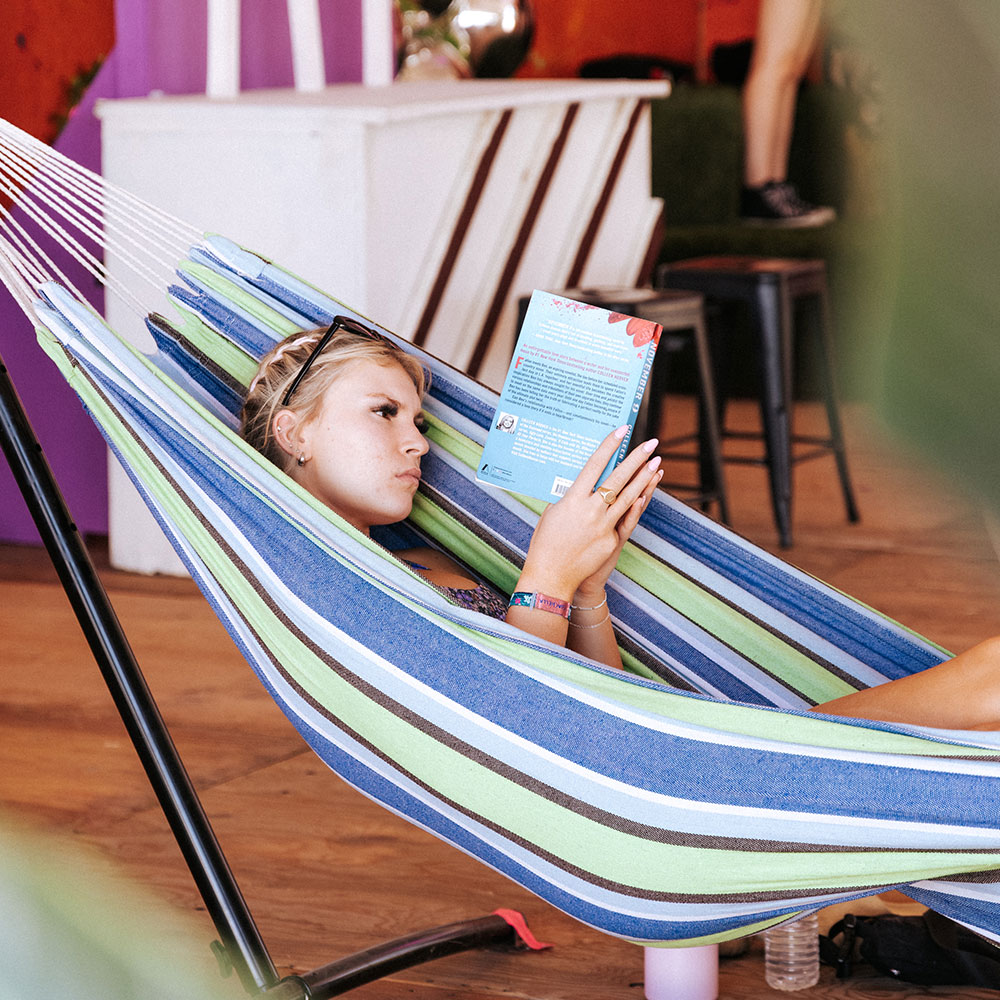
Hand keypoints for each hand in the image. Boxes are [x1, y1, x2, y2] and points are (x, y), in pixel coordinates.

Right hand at [518, 426, 662, 599]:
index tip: (622, 431)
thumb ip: (569, 497)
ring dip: (643, 478)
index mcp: (571, 499)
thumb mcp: (553, 512)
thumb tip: (583, 482)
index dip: (609, 446)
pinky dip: (636, 504)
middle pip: (617, 478)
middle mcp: (589, 510)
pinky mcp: (611, 540)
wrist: (552, 575)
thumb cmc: (547, 542)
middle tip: (651, 443)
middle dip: (636, 458)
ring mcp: (602, 526)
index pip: (594, 465)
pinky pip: (626, 519)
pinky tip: (646, 492)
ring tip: (656, 462)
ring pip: (628, 496)